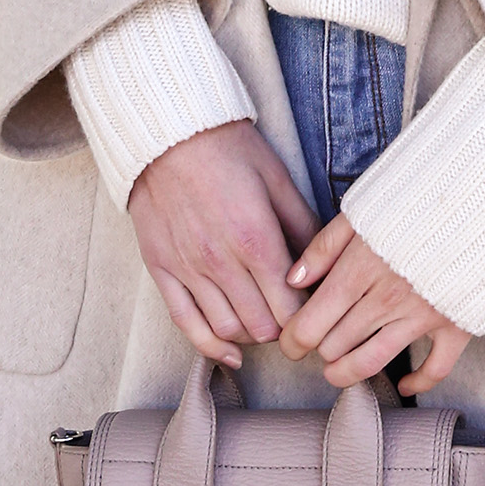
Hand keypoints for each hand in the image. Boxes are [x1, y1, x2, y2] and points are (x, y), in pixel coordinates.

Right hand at [128, 121, 319, 367]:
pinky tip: (229, 354)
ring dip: (252, 335)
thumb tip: (323, 265)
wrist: (167, 132)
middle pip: (263, 325)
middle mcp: (220, 262)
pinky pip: (185, 322)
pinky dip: (210, 345)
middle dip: (284, 328)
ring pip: (228, 328)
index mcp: (256, 240)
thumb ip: (303, 227)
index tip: (317, 312)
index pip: (291, 305)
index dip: (309, 316)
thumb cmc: (227, 149)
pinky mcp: (162, 269)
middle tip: (294, 319)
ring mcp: (188, 269)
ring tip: (265, 322)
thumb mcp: (278, 180)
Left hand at [279, 215, 471, 394]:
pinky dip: (418, 383)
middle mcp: (386, 299)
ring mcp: (422, 316)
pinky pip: (435, 369)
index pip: (310, 325)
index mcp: (358, 271)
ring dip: (346, 374)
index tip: (291, 342)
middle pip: (335, 346)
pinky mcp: (456, 324)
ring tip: (336, 373)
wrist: (481, 197)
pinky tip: (404, 384)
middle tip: (318, 344)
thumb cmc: (417, 201)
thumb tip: (293, 280)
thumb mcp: (360, 213)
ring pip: (372, 364)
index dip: (292, 341)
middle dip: (319, 350)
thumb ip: (323, 248)